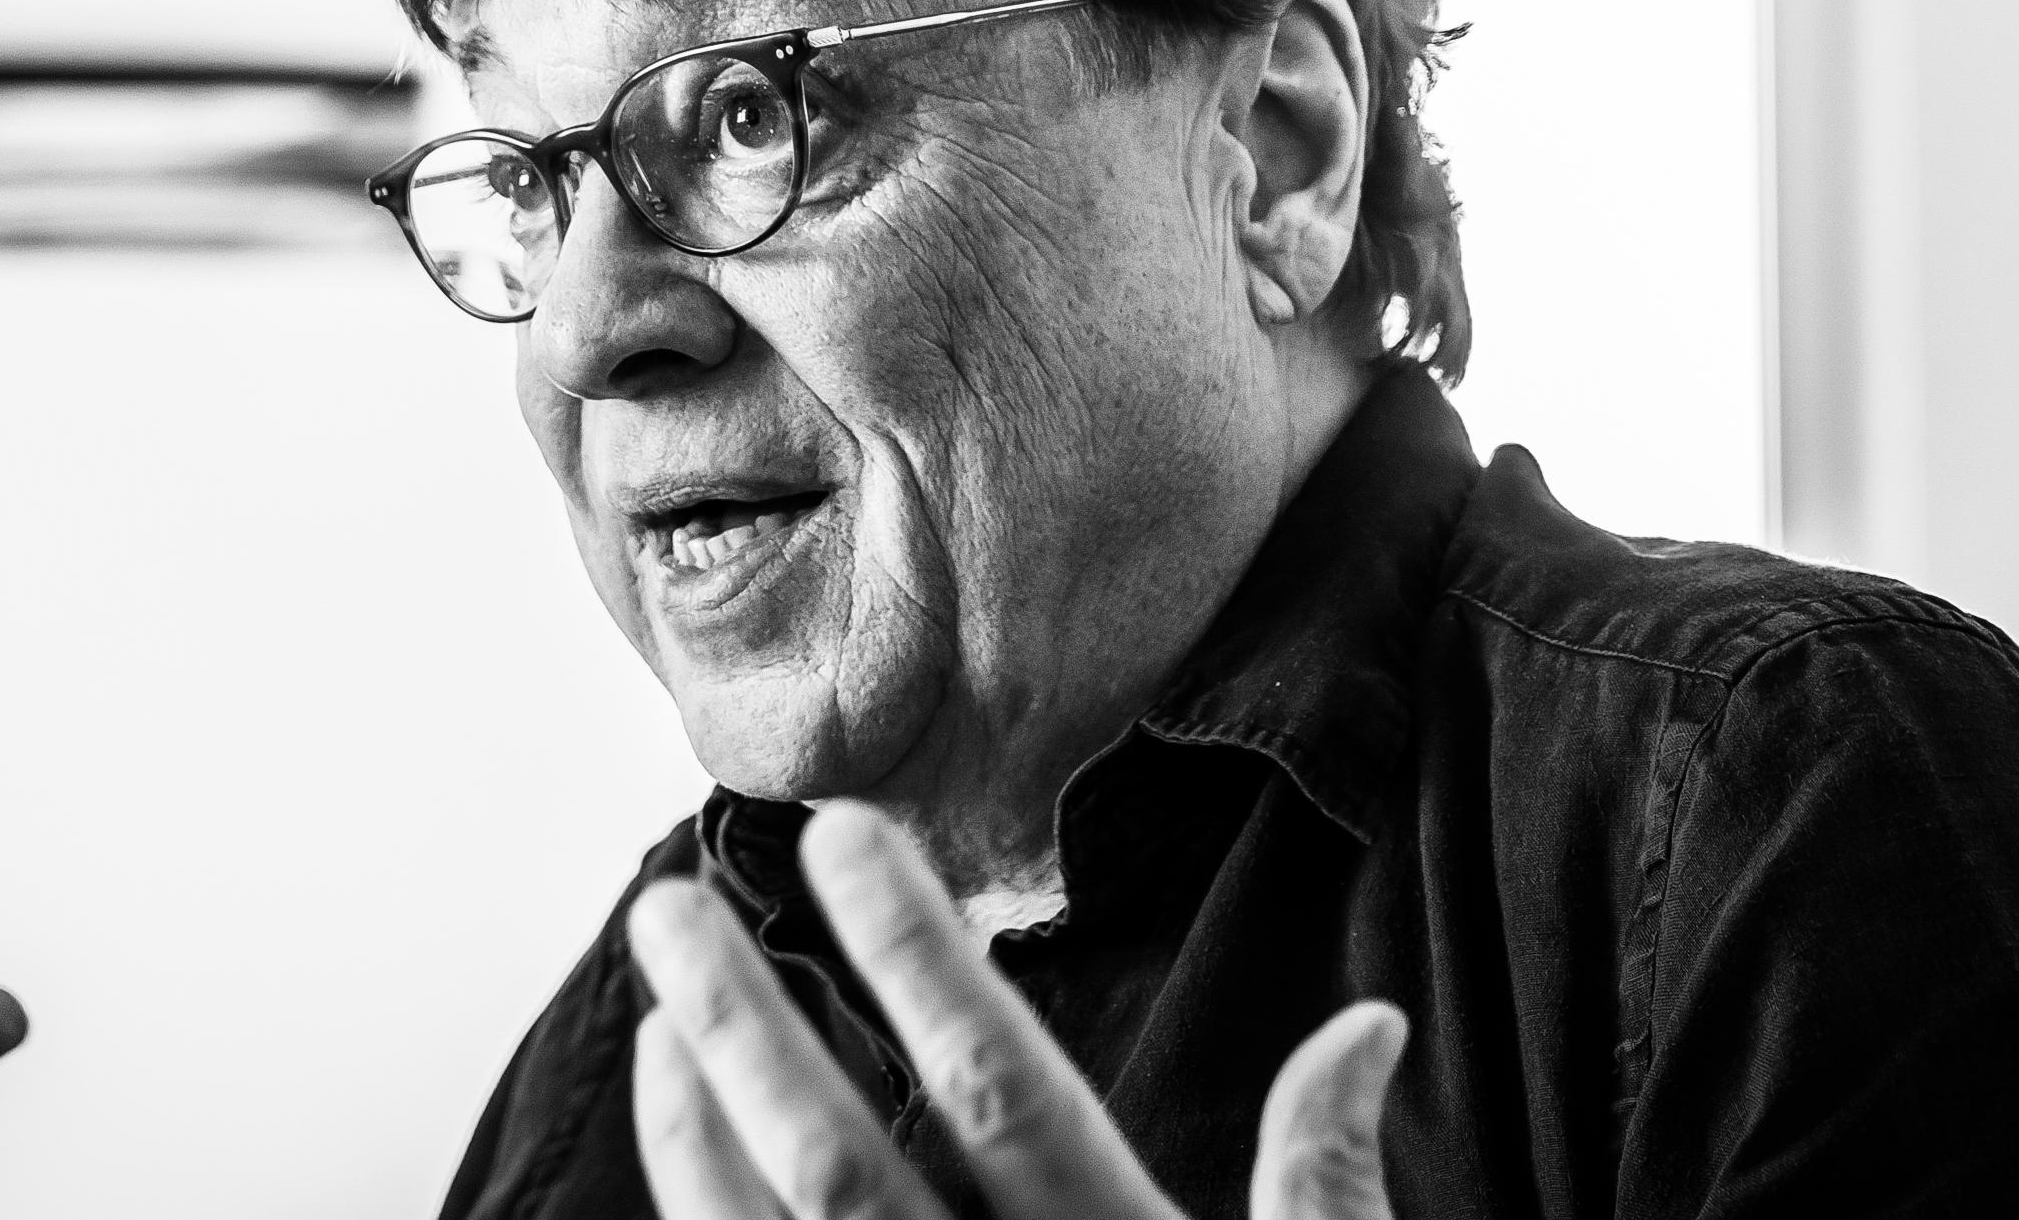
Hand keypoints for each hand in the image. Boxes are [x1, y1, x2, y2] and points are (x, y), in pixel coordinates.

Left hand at [627, 801, 1404, 1218]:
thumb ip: (1328, 1186)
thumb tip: (1366, 1028)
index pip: (992, 1082)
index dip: (911, 949)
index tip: (839, 833)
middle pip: (839, 1158)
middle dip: (742, 1023)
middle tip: (662, 903)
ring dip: (697, 1133)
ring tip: (652, 1014)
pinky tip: (685, 1160)